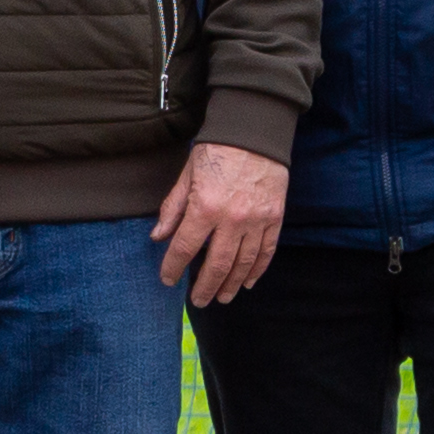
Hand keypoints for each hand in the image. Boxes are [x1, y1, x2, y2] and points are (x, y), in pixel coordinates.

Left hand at [153, 140, 286, 305]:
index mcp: (205, 207)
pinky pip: (266, 252)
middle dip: (205, 286)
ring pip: (243, 263)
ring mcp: (257, 221)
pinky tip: (248, 282)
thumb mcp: (187, 175)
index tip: (167, 280)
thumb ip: (173, 208)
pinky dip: (257, 270)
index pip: (185, 247)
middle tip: (198, 301)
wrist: (254, 133)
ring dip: (231, 284)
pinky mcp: (274, 218)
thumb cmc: (216, 151)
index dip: (173, 267)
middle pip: (217, 264)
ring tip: (222, 298)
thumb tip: (158, 236)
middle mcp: (232, 219)